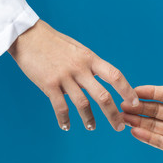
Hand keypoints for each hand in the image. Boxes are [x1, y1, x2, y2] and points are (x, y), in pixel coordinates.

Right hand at [8, 20, 138, 131]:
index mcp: (90, 58)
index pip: (115, 76)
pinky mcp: (48, 84)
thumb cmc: (54, 42)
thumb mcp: (78, 49)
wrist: (28, 35)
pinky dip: (64, 119)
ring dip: (89, 120)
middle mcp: (80, 68)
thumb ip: (90, 64)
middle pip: (102, 96)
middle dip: (113, 114)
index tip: (134, 103)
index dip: (127, 91)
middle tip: (119, 126)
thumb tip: (100, 79)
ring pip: (82, 104)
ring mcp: (64, 77)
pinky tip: (66, 126)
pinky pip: (60, 107)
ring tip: (92, 127)